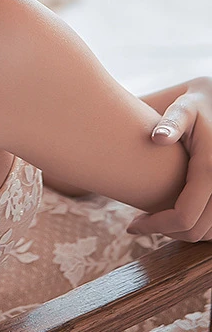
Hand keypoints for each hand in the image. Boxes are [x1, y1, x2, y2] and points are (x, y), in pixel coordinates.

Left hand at [128, 77, 211, 241]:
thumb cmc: (191, 102)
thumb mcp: (182, 107)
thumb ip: (171, 121)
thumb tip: (159, 138)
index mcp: (211, 167)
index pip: (184, 215)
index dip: (157, 226)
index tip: (131, 226)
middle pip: (197, 231)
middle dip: (165, 232)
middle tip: (138, 224)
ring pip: (209, 233)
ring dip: (180, 231)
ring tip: (153, 218)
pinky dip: (195, 224)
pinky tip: (170, 212)